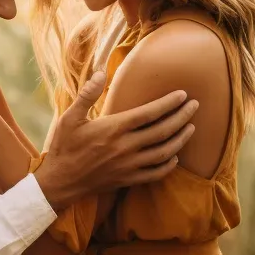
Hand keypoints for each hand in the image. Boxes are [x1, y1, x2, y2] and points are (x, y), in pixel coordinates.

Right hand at [35, 71, 198, 209]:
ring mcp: (128, 166)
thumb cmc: (63, 147)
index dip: (169, 103)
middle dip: (182, 117)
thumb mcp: (69, 117)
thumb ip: (87, 94)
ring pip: (164, 152)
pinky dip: (169, 164)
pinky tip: (175, 155)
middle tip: (195, 106)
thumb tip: (100, 72)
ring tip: (191, 127)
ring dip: (181, 139)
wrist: (59, 182)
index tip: (183, 94)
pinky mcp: (127, 180)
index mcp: (113, 129)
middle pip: (163, 131)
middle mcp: (125, 148)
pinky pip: (156, 174)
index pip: (149, 113)